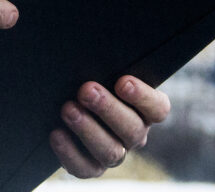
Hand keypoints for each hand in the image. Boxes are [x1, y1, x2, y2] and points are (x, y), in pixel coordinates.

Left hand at [50, 76, 169, 177]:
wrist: (62, 102)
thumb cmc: (88, 80)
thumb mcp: (100, 72)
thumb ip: (105, 66)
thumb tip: (94, 48)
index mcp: (144, 110)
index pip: (158, 108)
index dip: (143, 97)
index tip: (122, 81)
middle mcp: (134, 134)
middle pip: (132, 129)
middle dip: (108, 109)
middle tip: (86, 90)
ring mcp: (115, 153)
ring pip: (111, 151)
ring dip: (88, 129)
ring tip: (68, 109)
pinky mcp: (92, 167)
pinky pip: (85, 167)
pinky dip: (70, 152)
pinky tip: (57, 134)